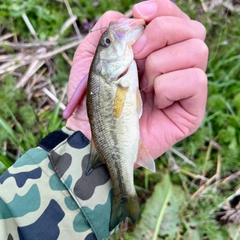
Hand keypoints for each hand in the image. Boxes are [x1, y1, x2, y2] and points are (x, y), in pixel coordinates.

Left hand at [66, 0, 207, 159]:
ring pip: (196, 51)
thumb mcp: (91, 61)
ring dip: (160, 64)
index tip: (138, 13)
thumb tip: (126, 17)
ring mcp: (184, 88)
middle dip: (160, 33)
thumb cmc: (93, 101)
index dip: (161, 9)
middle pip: (192, 29)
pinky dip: (168, 87)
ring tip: (142, 84)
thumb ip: (105, 34)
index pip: (173, 18)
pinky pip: (195, 81)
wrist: (94, 136)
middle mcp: (174, 66)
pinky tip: (154, 102)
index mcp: (154, 52)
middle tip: (135, 54)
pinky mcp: (190, 110)